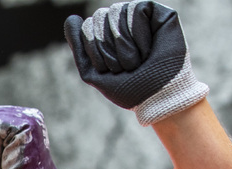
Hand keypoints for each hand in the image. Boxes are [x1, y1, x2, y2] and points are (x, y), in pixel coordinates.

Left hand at [65, 2, 208, 125]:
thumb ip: (80, 46)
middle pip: (99, 15)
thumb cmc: (128, 89)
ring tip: (136, 60)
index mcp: (108, 36)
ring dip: (123, 42)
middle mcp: (124, 23)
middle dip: (107, 46)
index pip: (88, 26)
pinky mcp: (161, 14)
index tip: (108, 69)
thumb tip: (71, 18)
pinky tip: (147, 49)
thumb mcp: (94, 72)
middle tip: (123, 66)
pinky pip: (137, 8)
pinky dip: (138, 33)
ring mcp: (142, 18)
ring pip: (117, 10)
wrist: (157, 97)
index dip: (93, 47)